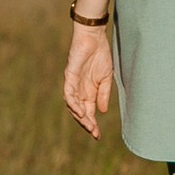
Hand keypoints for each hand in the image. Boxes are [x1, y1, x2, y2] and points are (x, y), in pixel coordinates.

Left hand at [64, 20, 114, 141]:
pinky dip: (73, 103)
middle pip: (79, 112)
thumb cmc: (100, 56)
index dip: (92, 124)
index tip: (98, 136)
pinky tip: (79, 111)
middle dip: (86, 123)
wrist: (95, 39)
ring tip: (87, 125)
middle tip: (94, 133)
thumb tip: (101, 112)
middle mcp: (79, 91)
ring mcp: (73, 84)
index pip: (88, 112)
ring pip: (72, 105)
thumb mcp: (106, 78)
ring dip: (79, 116)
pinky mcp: (69, 76)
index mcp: (88, 92)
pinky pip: (68, 93)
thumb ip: (103, 95)